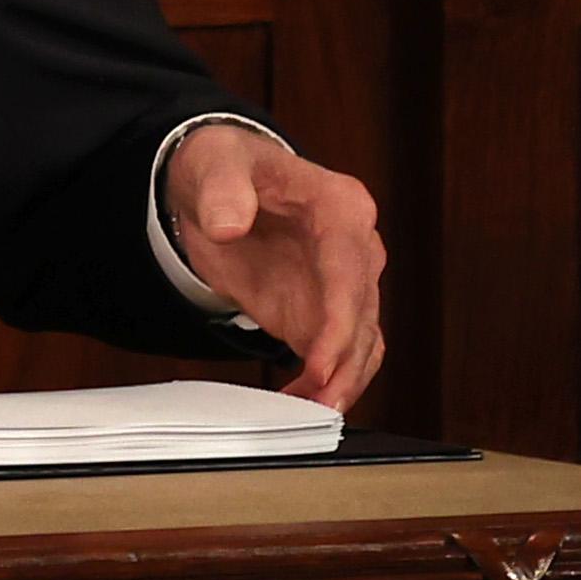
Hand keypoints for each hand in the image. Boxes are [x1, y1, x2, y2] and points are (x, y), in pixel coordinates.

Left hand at [165, 120, 385, 410]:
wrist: (215, 184)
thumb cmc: (226, 165)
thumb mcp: (215, 163)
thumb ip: (222, 189)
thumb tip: (229, 223)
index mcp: (341, 206)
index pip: (350, 271)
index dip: (339, 323)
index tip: (321, 363)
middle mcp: (356, 249)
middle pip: (365, 317)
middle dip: (345, 366)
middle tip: (318, 406)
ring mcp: (345, 285)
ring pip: (362, 345)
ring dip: (342, 383)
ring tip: (310, 415)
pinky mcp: (323, 314)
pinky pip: (339, 355)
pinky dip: (327, 383)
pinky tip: (301, 404)